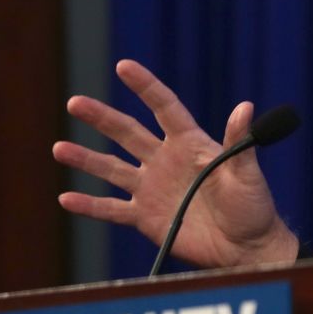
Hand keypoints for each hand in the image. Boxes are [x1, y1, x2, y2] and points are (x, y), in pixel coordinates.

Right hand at [52, 60, 298, 267]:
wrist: (245, 248)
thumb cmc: (253, 207)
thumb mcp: (247, 173)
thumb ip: (238, 143)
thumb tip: (246, 107)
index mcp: (191, 144)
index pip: (163, 107)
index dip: (145, 86)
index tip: (124, 66)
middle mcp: (166, 161)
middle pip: (128, 133)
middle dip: (102, 118)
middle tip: (75, 102)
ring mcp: (152, 188)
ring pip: (112, 169)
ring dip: (86, 159)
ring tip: (59, 148)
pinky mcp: (145, 218)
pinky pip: (112, 209)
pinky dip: (89, 206)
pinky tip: (66, 198)